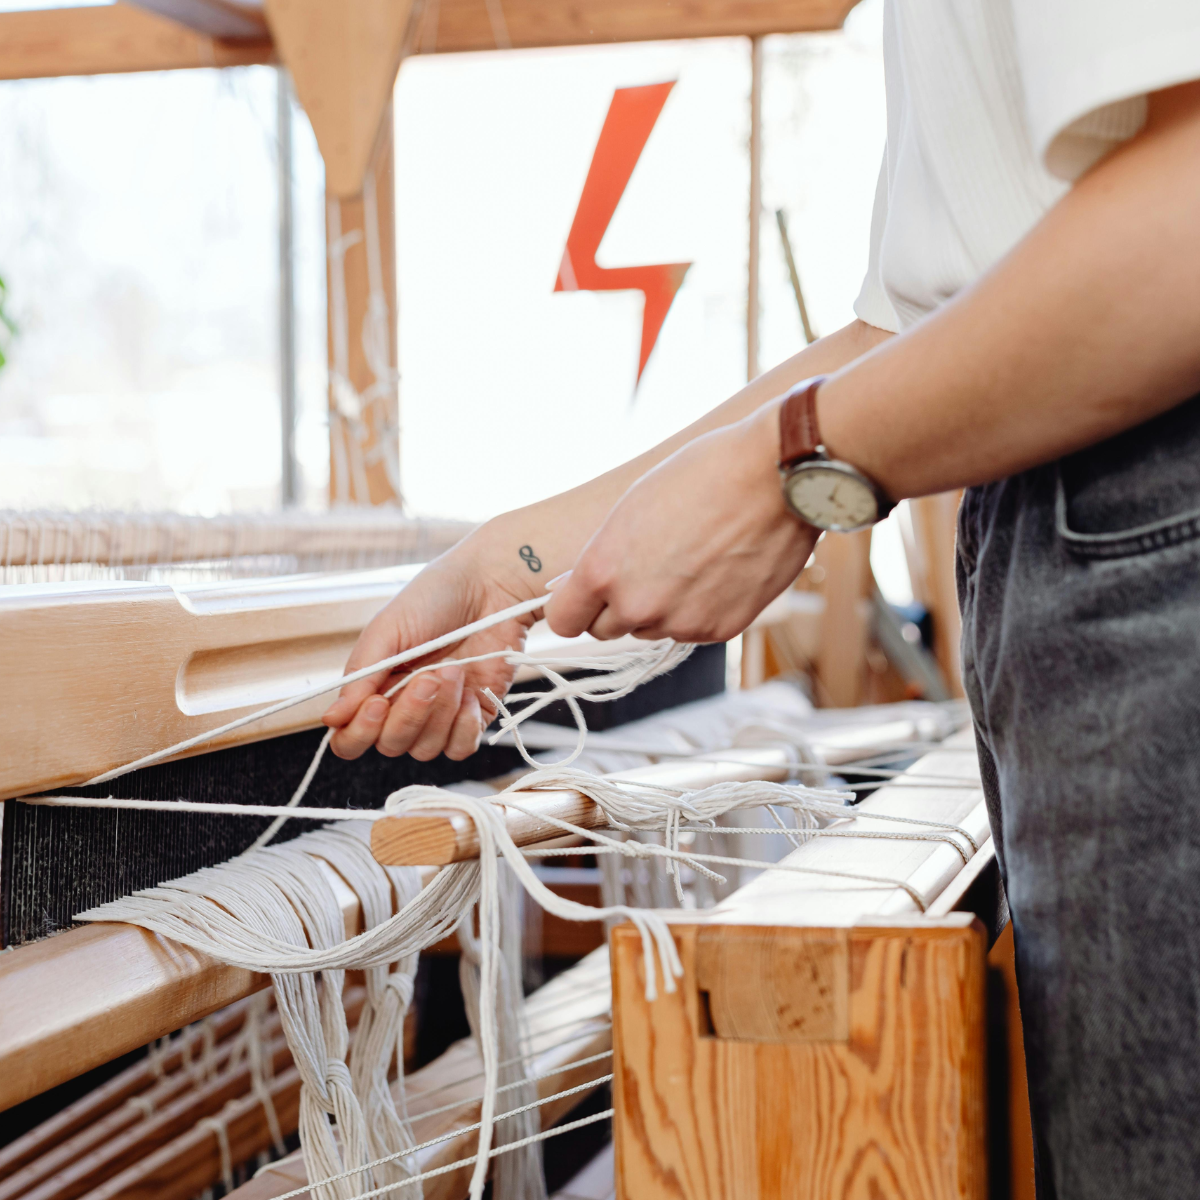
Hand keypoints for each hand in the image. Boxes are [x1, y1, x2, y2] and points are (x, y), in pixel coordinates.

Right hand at [321, 531, 540, 761]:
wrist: (490, 586)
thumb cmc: (434, 599)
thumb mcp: (387, 631)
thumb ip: (360, 677)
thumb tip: (331, 719)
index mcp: (375, 688)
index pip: (352, 738)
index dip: (360, 732)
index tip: (376, 703)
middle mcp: (404, 708)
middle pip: (391, 745)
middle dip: (409, 714)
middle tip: (428, 676)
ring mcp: (440, 715)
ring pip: (426, 749)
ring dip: (440, 712)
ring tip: (454, 669)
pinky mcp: (475, 716)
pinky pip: (460, 748)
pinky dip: (464, 725)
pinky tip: (470, 692)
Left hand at [547, 399, 817, 642]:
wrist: (775, 476)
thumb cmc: (703, 475)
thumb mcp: (632, 508)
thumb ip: (604, 557)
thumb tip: (582, 587)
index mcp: (603, 571)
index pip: (563, 620)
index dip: (574, 607)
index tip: (586, 596)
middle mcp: (636, 605)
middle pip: (605, 630)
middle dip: (618, 607)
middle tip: (646, 570)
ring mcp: (679, 622)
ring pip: (651, 631)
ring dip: (661, 609)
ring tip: (690, 561)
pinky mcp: (719, 630)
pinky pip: (692, 630)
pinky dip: (699, 610)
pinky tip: (718, 571)